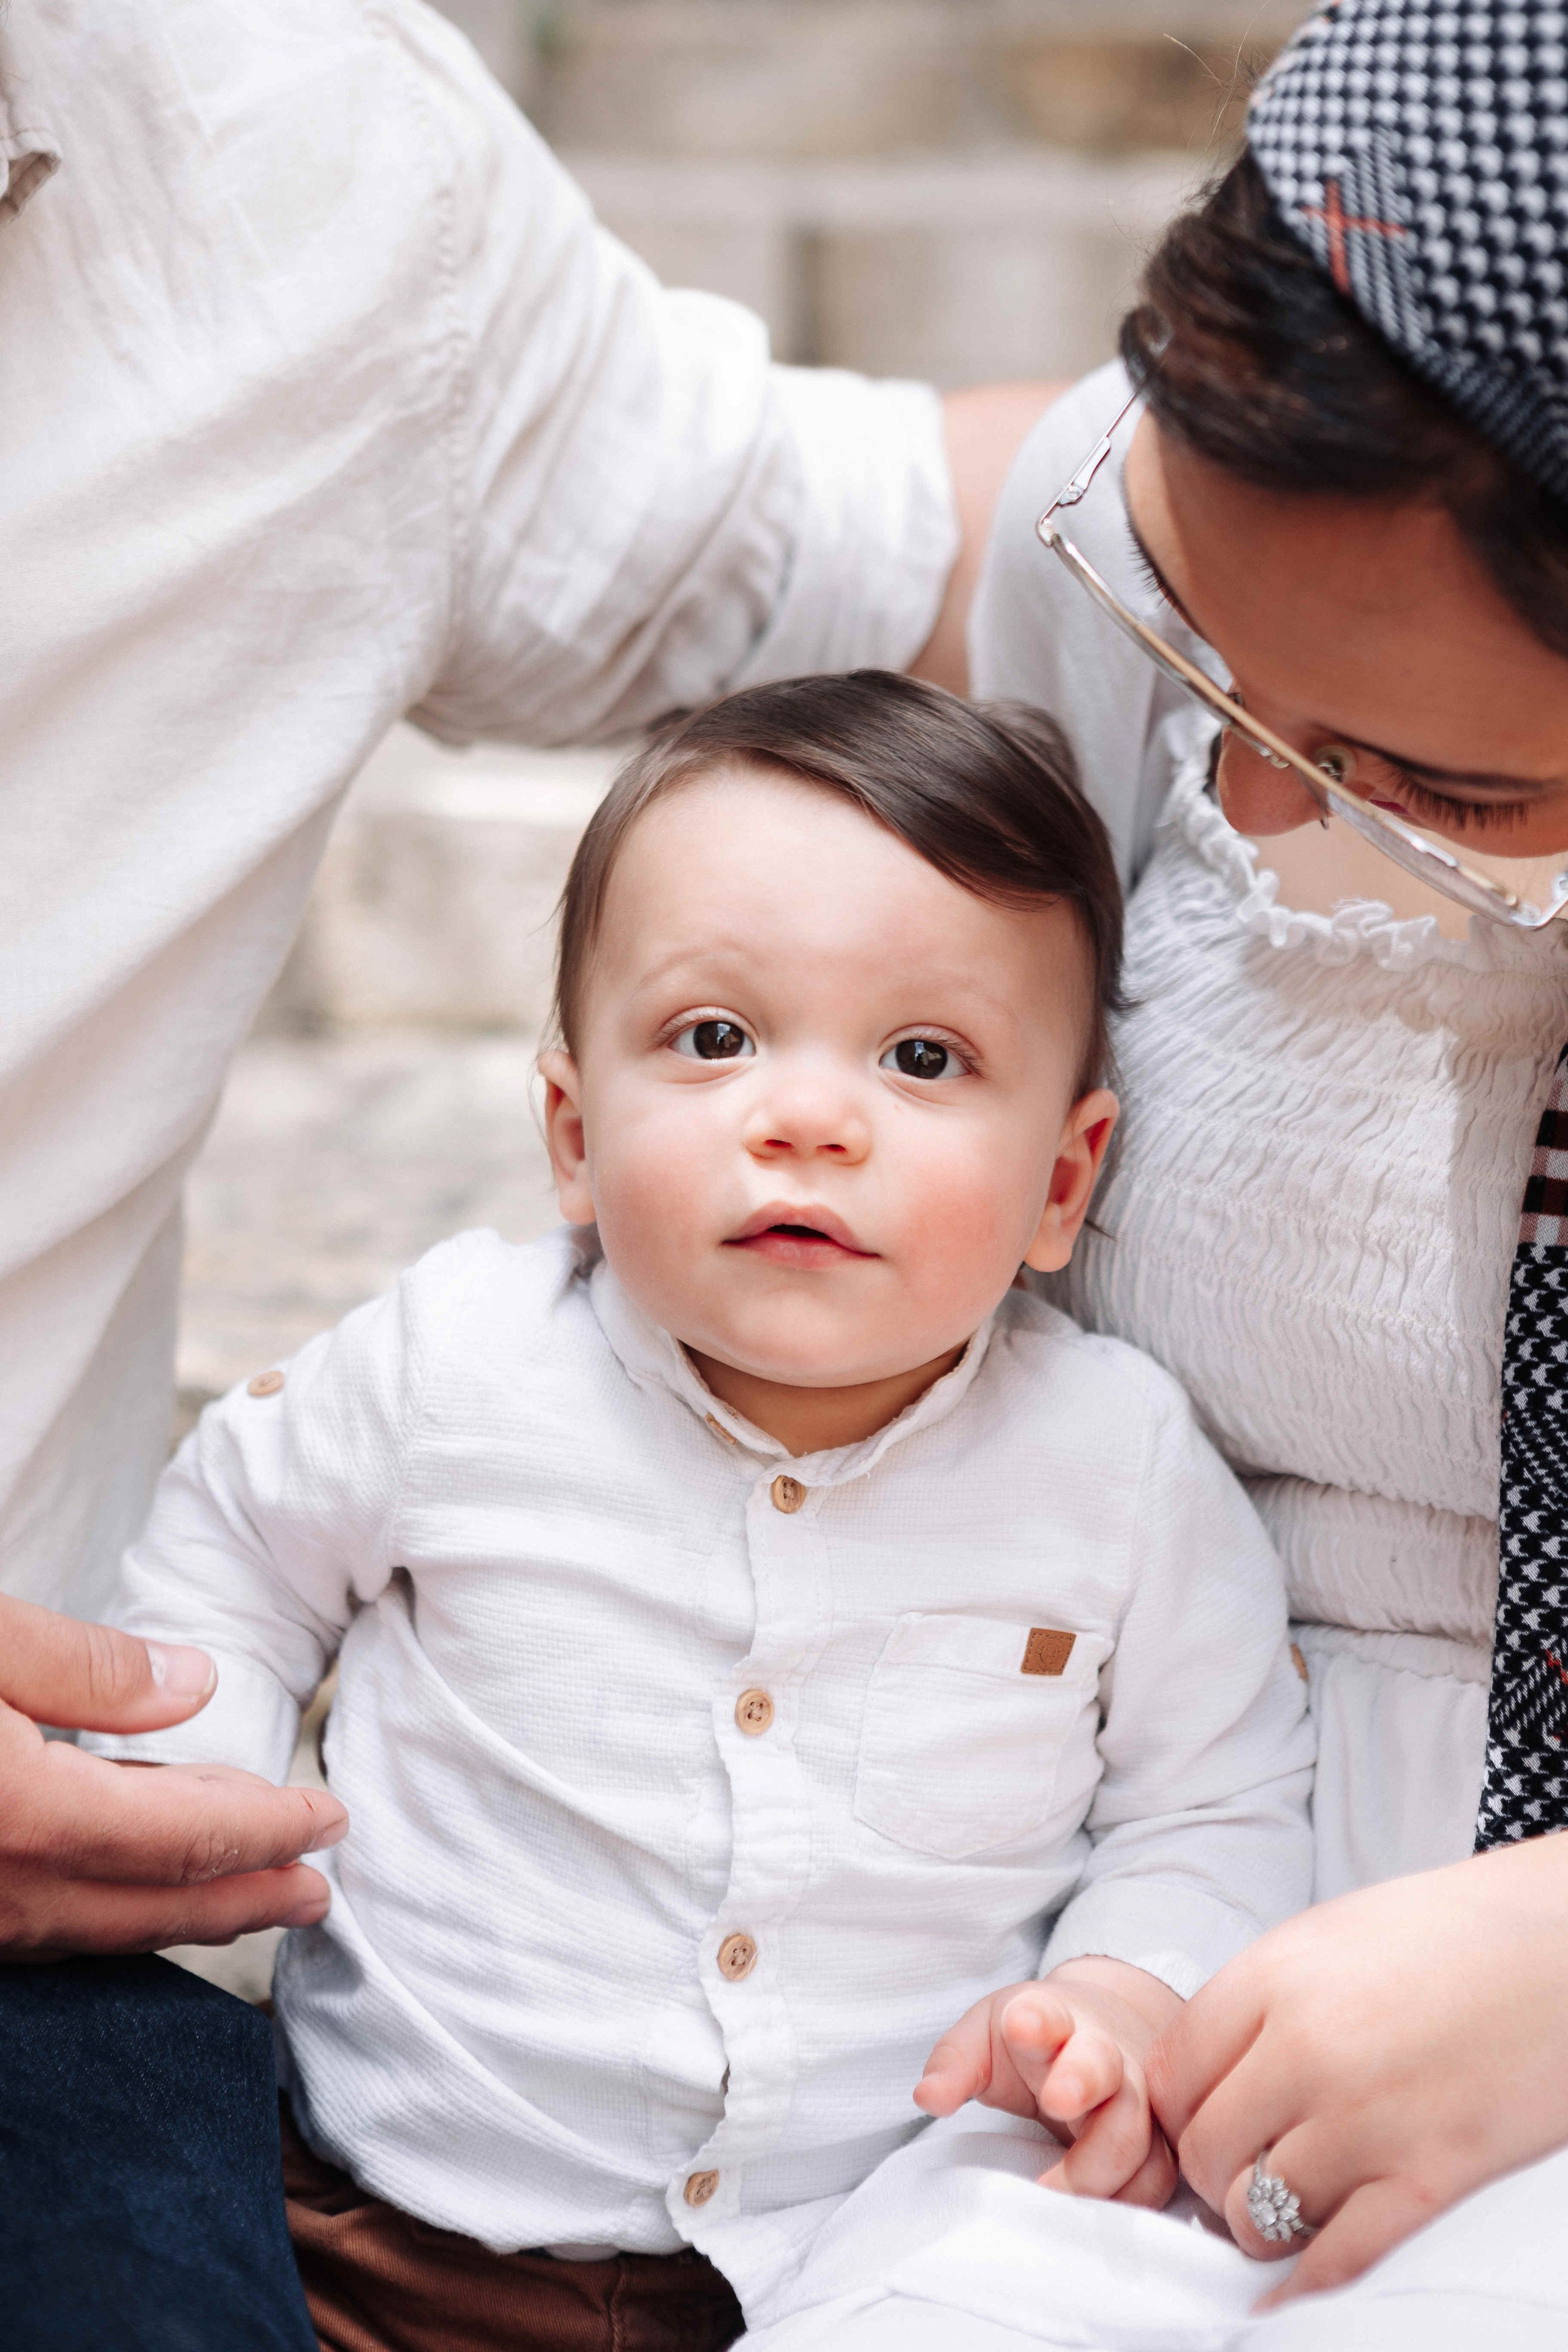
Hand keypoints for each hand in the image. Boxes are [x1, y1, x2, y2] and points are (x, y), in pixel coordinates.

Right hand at [0, 1592, 346, 1958]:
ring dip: (176, 1906)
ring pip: (90, 1929)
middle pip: (149, 1907)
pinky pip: (39, 1927)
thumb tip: (193, 1683)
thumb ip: (88, 1666)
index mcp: (22, 1814)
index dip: (269, 1831)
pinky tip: (129, 1879)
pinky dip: (104, 1906)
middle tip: (312, 1892)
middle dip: (245, 1899)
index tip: (329, 1819)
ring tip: (242, 1887)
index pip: (184, 1838)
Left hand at [915, 1956, 1181, 2206]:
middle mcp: (1103, 2055)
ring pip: (1137, 2134)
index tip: (1021, 2025)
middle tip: (1056, 2101)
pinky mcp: (1157, 2143)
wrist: (1105, 2030)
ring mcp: (1136, 2099)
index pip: (1047, 2014)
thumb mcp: (985, 2035)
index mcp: (1053, 2020)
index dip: (1037, 2020)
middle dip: (1083, 2081)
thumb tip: (927, 2099)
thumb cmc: (1033, 2039)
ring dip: (1100, 2165)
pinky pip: (1156, 2178)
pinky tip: (1092, 2213)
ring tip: (1053, 2189)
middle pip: (1104, 2069)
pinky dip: (1128, 2200)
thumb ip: (955, 2063)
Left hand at [1148, 1835, 1567, 2305]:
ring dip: (1262, 2222)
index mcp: (1276, 1976)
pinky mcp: (1430, 2178)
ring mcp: (1367, 2119)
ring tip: (1287, 2204)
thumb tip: (1213, 2074)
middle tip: (1242, 2168)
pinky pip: (1334, 2259)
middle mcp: (1307, 2048)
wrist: (1566, 1944)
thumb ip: (1265, 2003)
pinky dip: (1304, 2283)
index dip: (1179, 2110)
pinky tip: (1292, 2287)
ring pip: (1256, 2213)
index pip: (1171, 2076)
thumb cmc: (1459, 1933)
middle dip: (1214, 2170)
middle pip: (1204, 2150)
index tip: (1199, 2121)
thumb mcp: (1334, 1937)